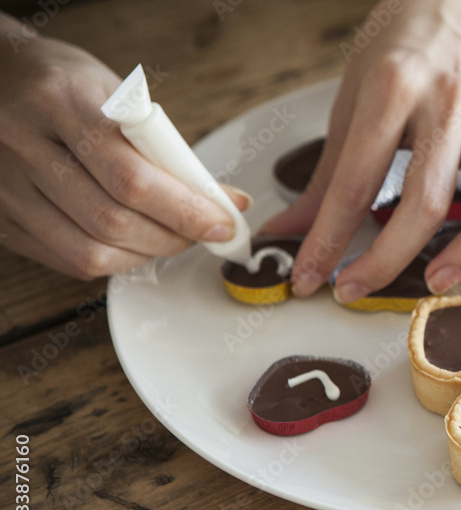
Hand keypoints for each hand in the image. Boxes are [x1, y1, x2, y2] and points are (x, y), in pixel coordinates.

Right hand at [0, 18, 249, 278]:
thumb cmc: (63, 84)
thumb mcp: (116, 95)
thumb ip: (164, 148)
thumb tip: (224, 199)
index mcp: (61, 103)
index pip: (133, 178)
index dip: (186, 210)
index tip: (223, 222)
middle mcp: (23, 145)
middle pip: (113, 221)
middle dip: (173, 237)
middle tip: (203, 233)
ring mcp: (5, 186)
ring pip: (89, 251)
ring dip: (145, 255)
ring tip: (171, 238)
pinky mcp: (0, 217)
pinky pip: (66, 259)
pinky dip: (112, 260)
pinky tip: (132, 244)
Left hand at [259, 0, 460, 299]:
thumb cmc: (401, 46)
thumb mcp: (352, 97)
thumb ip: (329, 172)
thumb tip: (292, 230)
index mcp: (391, 89)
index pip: (355, 182)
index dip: (327, 241)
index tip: (308, 278)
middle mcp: (445, 103)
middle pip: (426, 200)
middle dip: (386, 259)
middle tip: (355, 288)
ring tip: (437, 279)